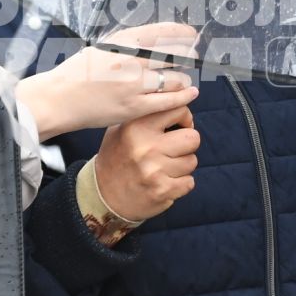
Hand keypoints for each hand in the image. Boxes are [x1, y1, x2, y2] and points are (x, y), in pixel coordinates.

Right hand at [16, 22, 198, 139]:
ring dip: (184, 77)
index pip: (162, 32)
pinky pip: (169, 101)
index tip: (191, 33)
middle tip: (193, 54)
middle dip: (187, 54)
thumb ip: (128, 43)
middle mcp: (130, 61)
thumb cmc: (78, 72)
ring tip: (184, 77)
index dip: (181, 32)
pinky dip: (183, 95)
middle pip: (173, 54)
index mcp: (122, 42)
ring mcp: (134, 85)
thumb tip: (156, 38)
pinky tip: (190, 92)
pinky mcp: (135, 107)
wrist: (59, 99)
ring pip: (175, 78)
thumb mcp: (103, 47)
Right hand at [94, 105, 199, 219]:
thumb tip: (179, 100)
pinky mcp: (162, 190)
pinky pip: (189, 183)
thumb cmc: (117, 158)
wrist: (103, 195)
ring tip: (164, 167)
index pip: (178, 109)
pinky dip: (181, 184)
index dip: (184, 118)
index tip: (180, 126)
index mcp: (136, 126)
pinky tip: (164, 182)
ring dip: (182, 166)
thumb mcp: (121, 128)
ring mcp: (155, 170)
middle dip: (187, 144)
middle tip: (173, 150)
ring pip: (192, 161)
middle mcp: (146, 147)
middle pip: (193, 138)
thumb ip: (147, 114)